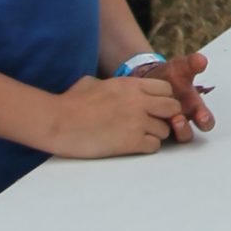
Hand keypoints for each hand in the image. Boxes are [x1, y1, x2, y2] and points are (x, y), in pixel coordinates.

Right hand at [44, 74, 180, 158]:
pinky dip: (146, 147)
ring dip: (155, 134)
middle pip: (172, 108)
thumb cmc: (70, 102)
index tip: (153, 108)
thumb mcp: (92, 82)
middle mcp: (138, 101)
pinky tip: (131, 146)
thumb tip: (109, 85)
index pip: (166, 89)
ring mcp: (137, 121)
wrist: (58, 121)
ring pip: (165, 130)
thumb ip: (110, 83)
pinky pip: (154, 146)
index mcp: (130, 84)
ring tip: (137, 137)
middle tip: (151, 124)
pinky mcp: (131, 142)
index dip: (162, 99)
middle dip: (165, 117)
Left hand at [126, 50, 214, 143]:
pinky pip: (153, 135)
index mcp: (193, 107)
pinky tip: (146, 121)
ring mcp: (166, 126)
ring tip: (165, 119)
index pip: (205, 119)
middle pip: (188, 133)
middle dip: (185, 129)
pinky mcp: (151, 128)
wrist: (146, 78)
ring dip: (168, 130)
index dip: (205, 120)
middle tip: (178, 120)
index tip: (202, 117)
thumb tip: (203, 60)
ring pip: (169, 137)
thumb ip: (191, 64)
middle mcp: (182, 120)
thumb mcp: (179, 67)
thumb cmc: (168, 75)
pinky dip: (151, 130)